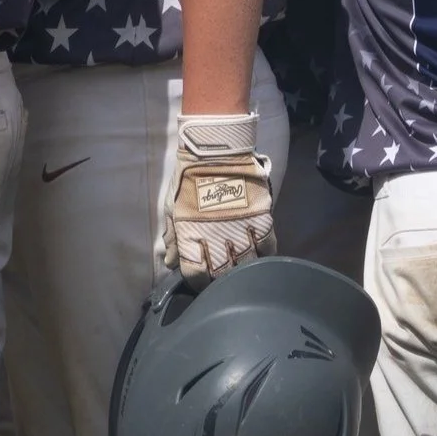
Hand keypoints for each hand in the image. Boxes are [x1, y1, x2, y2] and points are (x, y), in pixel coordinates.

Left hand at [162, 115, 275, 277]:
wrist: (215, 153)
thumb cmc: (188, 180)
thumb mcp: (173, 208)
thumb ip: (173, 237)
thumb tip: (169, 263)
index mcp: (192, 236)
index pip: (195, 273)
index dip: (197, 282)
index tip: (200, 282)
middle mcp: (217, 238)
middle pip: (222, 274)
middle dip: (221, 280)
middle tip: (222, 278)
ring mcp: (241, 230)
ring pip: (247, 265)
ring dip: (244, 271)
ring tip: (242, 271)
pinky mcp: (261, 219)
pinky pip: (268, 247)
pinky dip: (265, 256)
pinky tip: (260, 258)